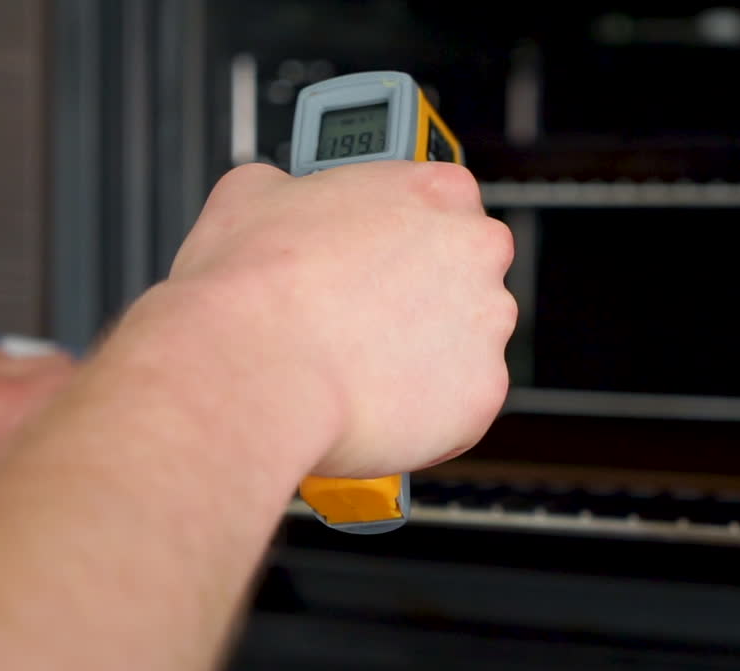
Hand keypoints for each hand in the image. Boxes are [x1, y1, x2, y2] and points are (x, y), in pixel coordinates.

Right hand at [122, 160, 515, 480]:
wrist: (252, 370)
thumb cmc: (251, 287)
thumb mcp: (254, 194)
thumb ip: (294, 190)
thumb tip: (281, 198)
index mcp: (437, 190)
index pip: (447, 204)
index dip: (407, 236)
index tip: (381, 256)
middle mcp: (478, 250)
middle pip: (465, 275)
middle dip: (423, 297)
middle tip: (364, 317)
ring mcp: (487, 325)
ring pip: (465, 345)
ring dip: (425, 356)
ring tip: (357, 368)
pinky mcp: (482, 393)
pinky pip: (460, 405)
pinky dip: (424, 411)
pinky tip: (371, 404)